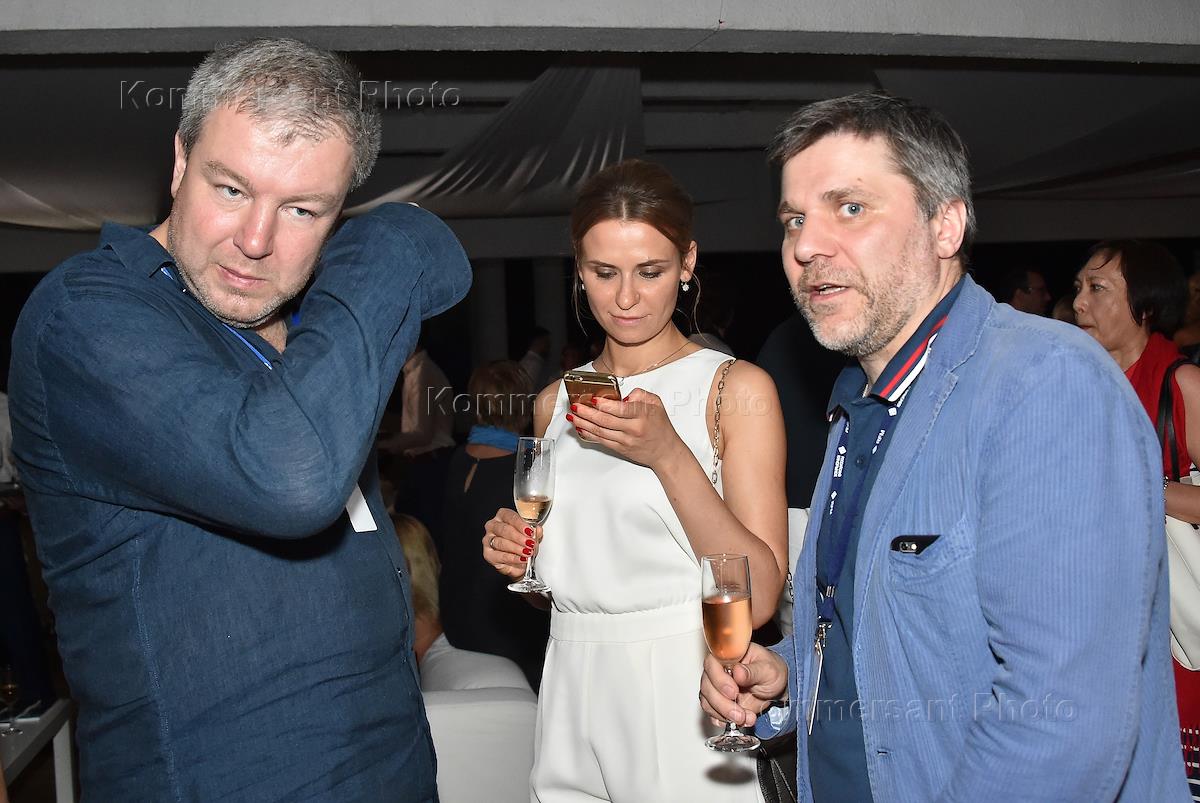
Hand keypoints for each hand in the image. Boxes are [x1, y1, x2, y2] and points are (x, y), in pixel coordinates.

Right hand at [482, 508, 541, 578]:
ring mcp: (488, 539)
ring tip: (527, 552)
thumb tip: (538, 530)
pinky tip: (521, 559)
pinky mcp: (488, 554)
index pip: (510, 516)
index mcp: (503, 516)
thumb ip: (534, 532)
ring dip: (516, 548)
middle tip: (530, 543)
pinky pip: (500, 556)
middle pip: (504, 529)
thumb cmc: (522, 543)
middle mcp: (493, 526)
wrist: (518, 562)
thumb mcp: (531, 536)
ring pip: (501, 542)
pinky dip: (512, 558)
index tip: (530, 531)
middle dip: (519, 537)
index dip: (520, 524)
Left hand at [566, 389, 686, 470]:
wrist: (665, 451)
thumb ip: (640, 395)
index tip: (593, 399)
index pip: (620, 410)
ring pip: (600, 431)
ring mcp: (625, 441)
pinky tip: (581, 428)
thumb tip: (622, 396)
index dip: (604, 405)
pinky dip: (589, 434)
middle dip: (587, 413)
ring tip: (573, 416)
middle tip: (576, 406)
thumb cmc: (660, 427)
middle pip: (605, 421)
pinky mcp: (620, 449)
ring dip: (584, 424)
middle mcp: (633, 429)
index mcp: (642, 416)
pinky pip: (601, 441)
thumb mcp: (656, 404)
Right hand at [699, 643, 788, 727]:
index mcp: (727, 655)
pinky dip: (725, 720)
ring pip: (707, 702)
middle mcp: (717, 670)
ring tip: (746, 718)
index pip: (712, 663)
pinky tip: (741, 720)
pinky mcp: (717, 703)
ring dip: (726, 714)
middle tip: (740, 712)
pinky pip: (712, 713)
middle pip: (707, 686)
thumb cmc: (770, 671)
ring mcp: (716, 687)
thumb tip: (738, 672)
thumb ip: (753, 671)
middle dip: (723, 703)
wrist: (775, 688)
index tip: (734, 692)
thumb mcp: (768, 669)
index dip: (719, 679)